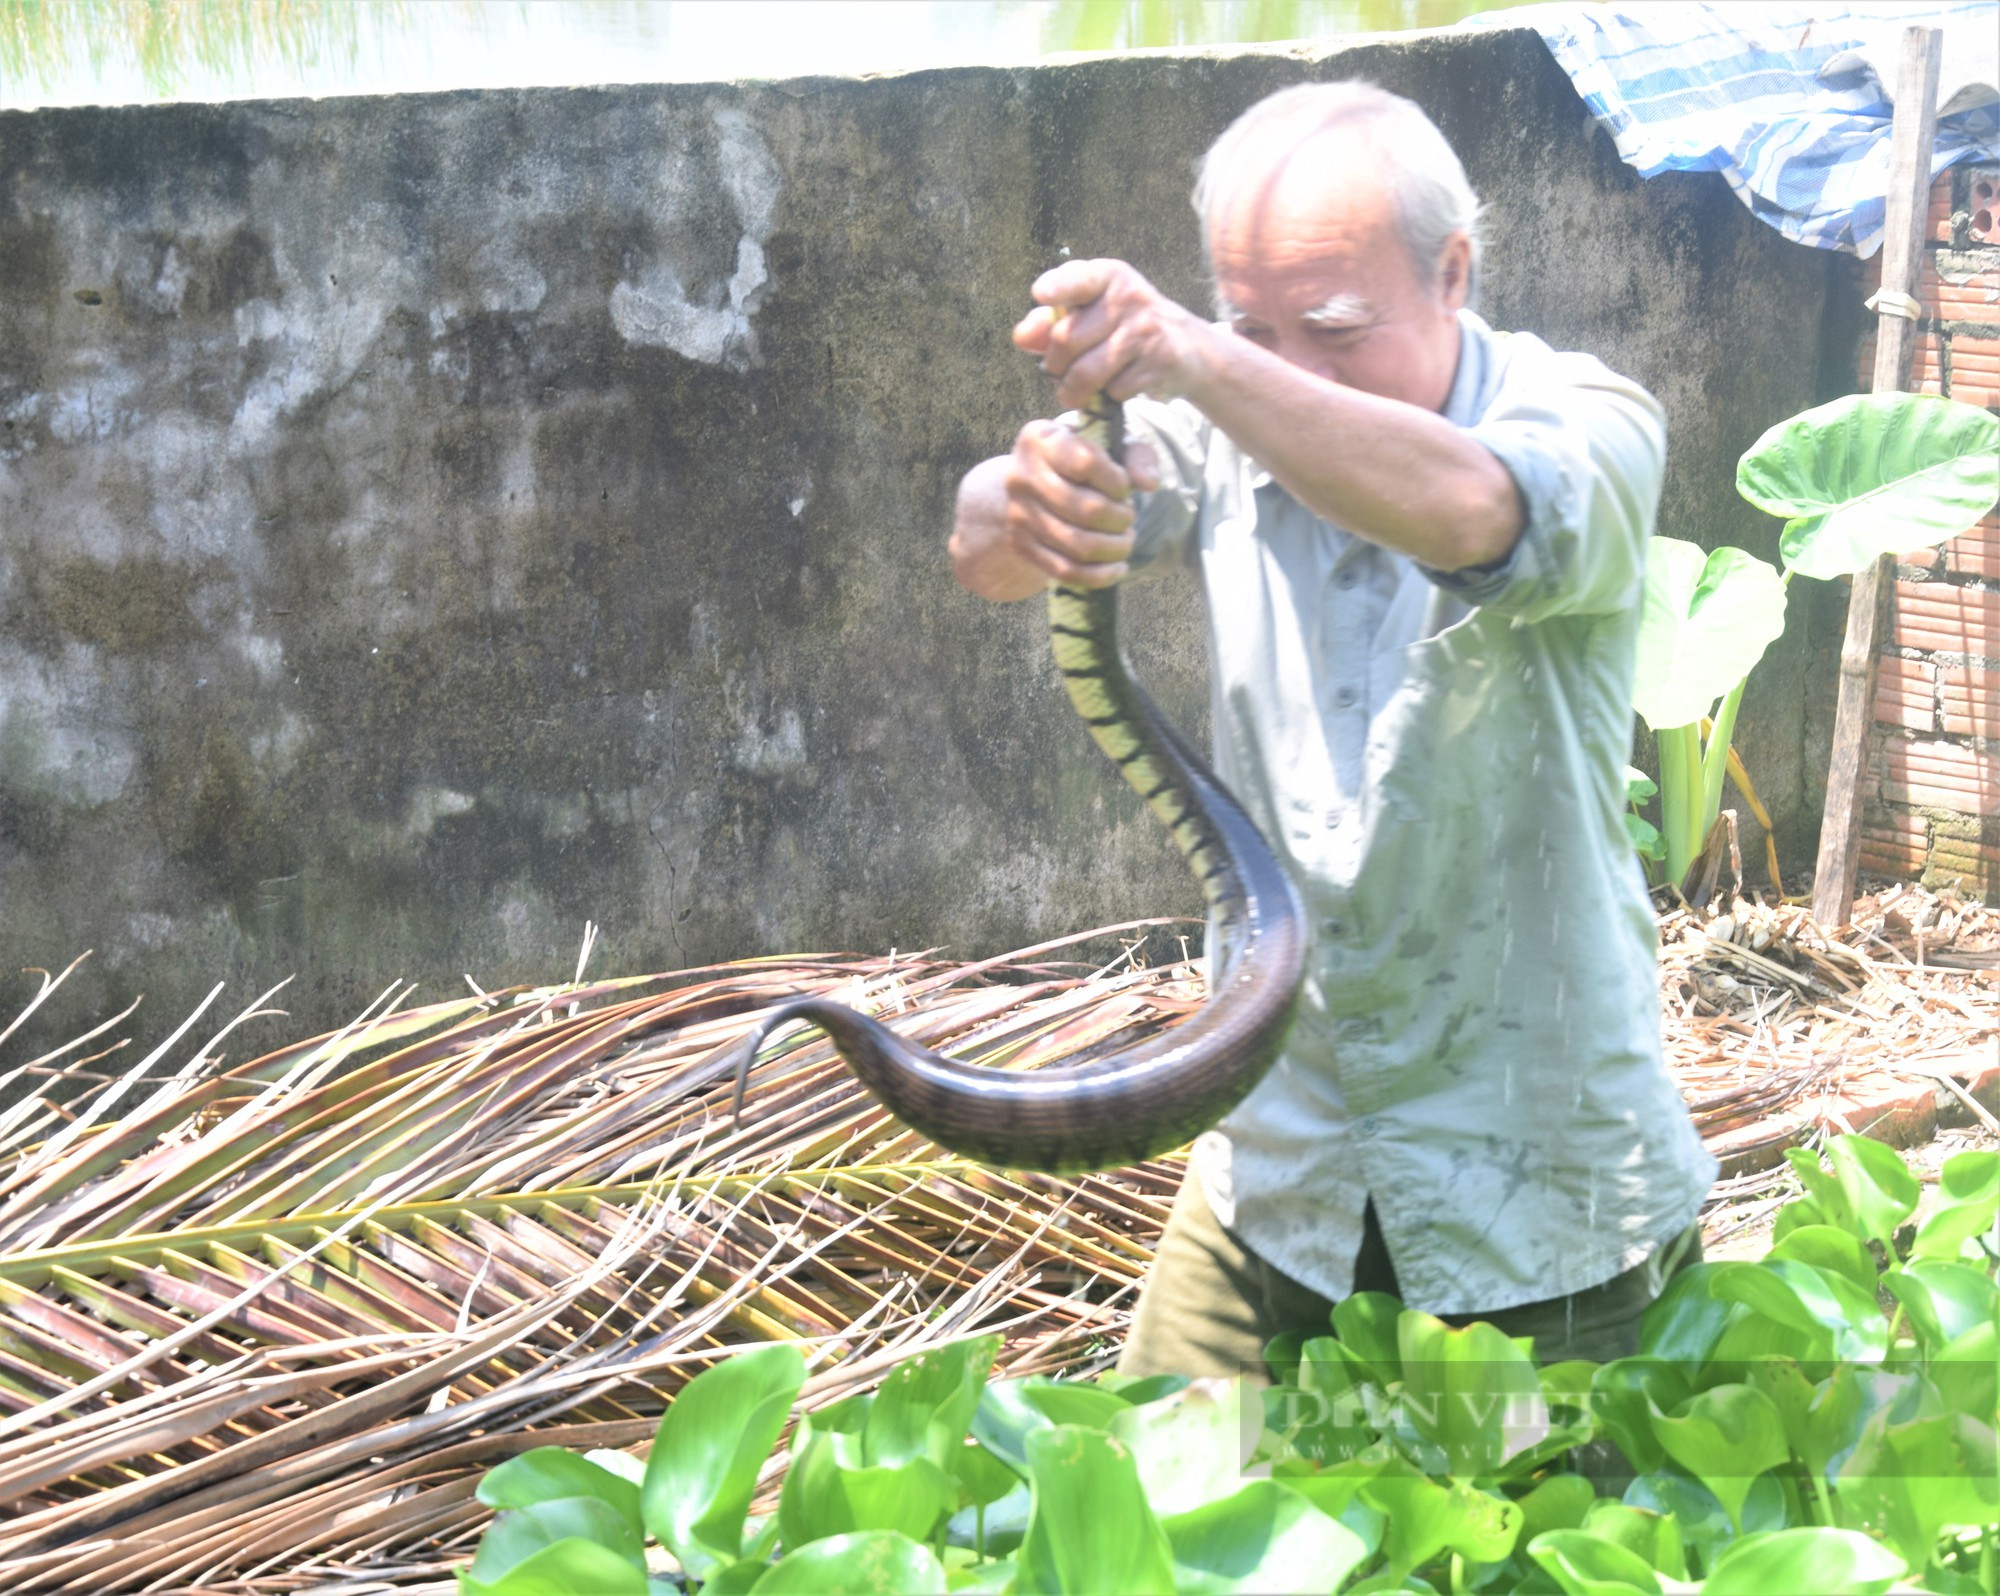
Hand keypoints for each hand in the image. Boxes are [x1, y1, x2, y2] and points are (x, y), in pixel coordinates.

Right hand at [987, 418, 1160, 590]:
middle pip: (1087, 510)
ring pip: (1079, 546)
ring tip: (1126, 539)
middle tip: (1128, 516)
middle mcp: (1020, 476)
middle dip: (1121, 518)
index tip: (1123, 485)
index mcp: (1039, 439)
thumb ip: (1136, 455)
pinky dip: (1100, 575)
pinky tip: (1118, 567)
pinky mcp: (1021, 546)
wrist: (1034, 485)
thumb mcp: (1108, 444)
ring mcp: (1018, 514)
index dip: (1117, 481)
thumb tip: (1149, 483)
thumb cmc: (1080, 459)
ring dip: (1115, 548)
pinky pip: (1067, 571)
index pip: (1086, 463)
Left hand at [1013, 259, 1216, 410]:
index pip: (1078, 278)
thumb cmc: (1123, 326)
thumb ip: (1050, 322)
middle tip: (1059, 373)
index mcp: (1107, 276)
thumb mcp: (1090, 313)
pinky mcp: (1161, 360)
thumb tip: (1022, 337)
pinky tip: (1117, 386)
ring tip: (1074, 392)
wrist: (1186, 346)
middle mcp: (1128, 296)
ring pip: (1086, 373)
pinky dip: (1109, 397)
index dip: (1057, 287)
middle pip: (1066, 340)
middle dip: (1054, 366)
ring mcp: (1147, 328)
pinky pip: (1114, 391)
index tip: (1041, 294)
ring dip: (1073, 391)